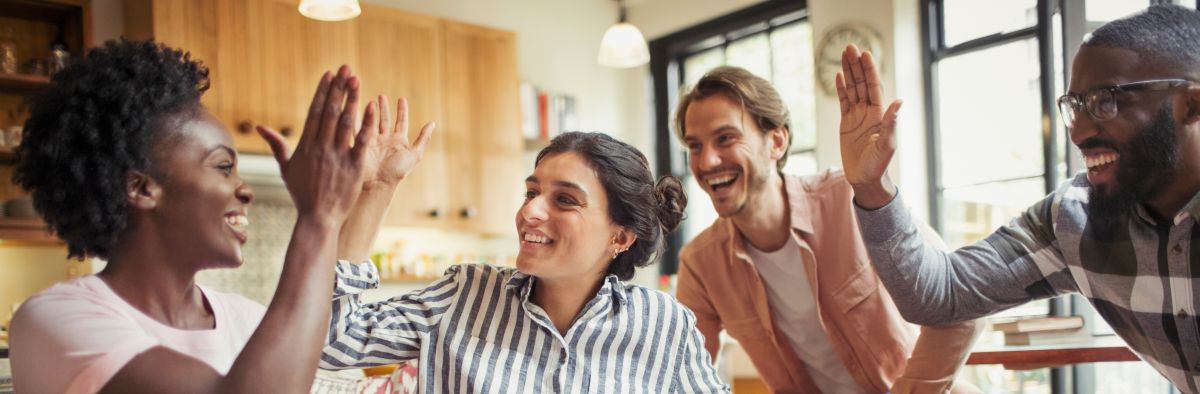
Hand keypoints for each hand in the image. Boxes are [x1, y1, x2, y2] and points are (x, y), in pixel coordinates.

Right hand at [257, 65, 376, 223]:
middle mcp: (321, 147)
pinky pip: (361, 140)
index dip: (322, 91)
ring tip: (357, 80)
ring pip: (345, 121)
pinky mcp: (353, 166)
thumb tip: (259, 127)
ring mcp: (337, 156)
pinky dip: (366, 123)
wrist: (318, 217)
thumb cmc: (302, 193)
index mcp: (306, 145)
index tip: (329, 74)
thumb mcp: (286, 168)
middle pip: (330, 111)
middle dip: (338, 88)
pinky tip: (372, 106)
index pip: (315, 111)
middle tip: (346, 68)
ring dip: (352, 98)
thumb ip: (277, 145)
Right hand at [359, 96, 434, 188]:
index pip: (401, 122)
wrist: (378, 183)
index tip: (401, 98)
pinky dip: (357, 118)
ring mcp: (372, 141)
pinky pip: (358, 128)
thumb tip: (432, 123)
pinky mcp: (360, 143)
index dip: (402, 110)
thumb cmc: (398, 171)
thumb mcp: (414, 154)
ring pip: (371, 122)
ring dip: (371, 110)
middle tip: (381, 96)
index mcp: (398, 141)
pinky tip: (355, 108)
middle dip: (384, 108)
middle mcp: (385, 140)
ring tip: (371, 100)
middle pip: (384, 120)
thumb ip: (423, 138)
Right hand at [836, 44, 898, 207]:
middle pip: (862, 83)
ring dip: (848, 72)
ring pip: (852, 89)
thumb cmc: (879, 165)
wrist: (865, 179)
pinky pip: (843, 102)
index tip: (865, 54)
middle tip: (849, 47)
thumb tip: (899, 102)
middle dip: (856, 65)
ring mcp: (857, 117)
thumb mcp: (886, 145)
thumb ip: (891, 123)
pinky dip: (841, 89)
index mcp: (879, 115)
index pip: (873, 87)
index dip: (869, 71)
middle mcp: (869, 112)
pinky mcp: (846, 124)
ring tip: (843, 55)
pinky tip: (838, 76)